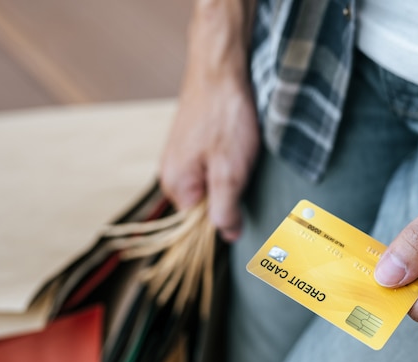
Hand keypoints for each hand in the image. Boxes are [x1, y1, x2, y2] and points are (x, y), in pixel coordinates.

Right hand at [160, 77, 258, 240]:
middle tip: (245, 172)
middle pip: (206, 206)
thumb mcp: (230, 172)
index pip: (199, 226)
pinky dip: (229, 163)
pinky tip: (240, 147)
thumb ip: (226, 209)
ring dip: (232, 178)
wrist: (222, 69)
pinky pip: (213, 168)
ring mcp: (182, 157)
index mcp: (176, 185)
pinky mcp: (195, 145)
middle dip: (230, 197)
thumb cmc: (225, 118)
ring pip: (212, 186)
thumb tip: (229, 236)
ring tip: (243, 154)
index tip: (243, 204)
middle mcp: (173, 174)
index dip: (226, 219)